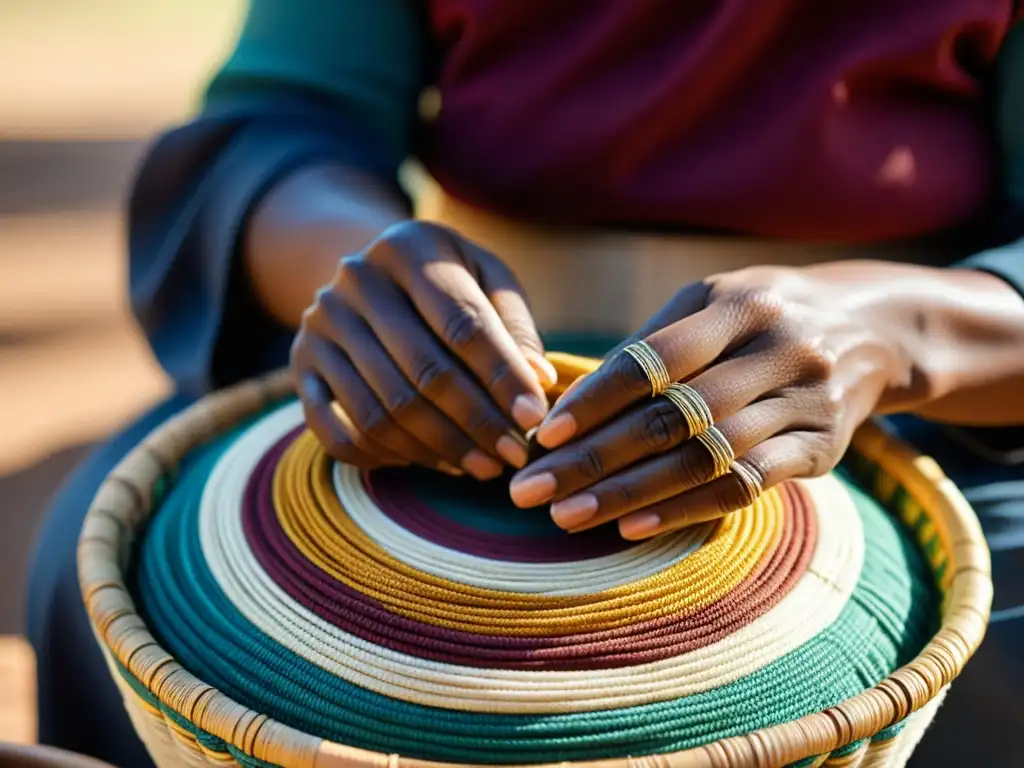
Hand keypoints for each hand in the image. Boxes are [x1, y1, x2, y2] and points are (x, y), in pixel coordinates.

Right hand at [291, 220, 556, 477]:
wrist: (369, 274)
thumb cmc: (447, 282)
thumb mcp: (486, 280)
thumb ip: (514, 327)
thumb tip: (539, 381)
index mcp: (409, 247)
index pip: (462, 323)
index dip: (502, 377)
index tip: (535, 419)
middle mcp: (356, 280)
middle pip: (423, 371)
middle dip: (476, 422)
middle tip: (513, 455)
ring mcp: (321, 324)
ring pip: (382, 409)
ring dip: (439, 448)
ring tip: (482, 467)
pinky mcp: (301, 366)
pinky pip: (339, 431)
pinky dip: (387, 458)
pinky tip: (431, 463)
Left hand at [508, 264, 915, 538]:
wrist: (875, 331)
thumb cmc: (764, 317)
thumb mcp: (715, 303)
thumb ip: (651, 342)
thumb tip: (569, 397)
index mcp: (738, 304)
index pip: (653, 358)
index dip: (596, 400)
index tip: (543, 435)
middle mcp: (778, 350)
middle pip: (672, 416)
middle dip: (593, 458)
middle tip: (531, 490)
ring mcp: (805, 402)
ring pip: (703, 458)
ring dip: (628, 493)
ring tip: (567, 517)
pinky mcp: (823, 448)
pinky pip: (745, 486)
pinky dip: (685, 509)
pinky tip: (632, 526)